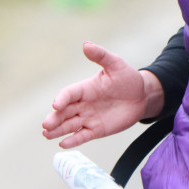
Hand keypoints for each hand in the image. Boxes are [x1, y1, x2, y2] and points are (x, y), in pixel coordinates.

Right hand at [41, 42, 157, 148]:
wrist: (142, 96)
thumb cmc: (127, 78)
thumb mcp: (116, 64)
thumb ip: (101, 56)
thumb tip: (86, 44)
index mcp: (85, 88)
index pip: (68, 94)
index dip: (61, 99)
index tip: (56, 105)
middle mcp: (82, 104)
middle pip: (64, 112)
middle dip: (54, 118)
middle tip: (46, 125)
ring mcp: (88, 118)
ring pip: (69, 125)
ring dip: (58, 130)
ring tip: (46, 135)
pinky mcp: (96, 130)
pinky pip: (82, 135)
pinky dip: (73, 140)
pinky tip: (63, 144)